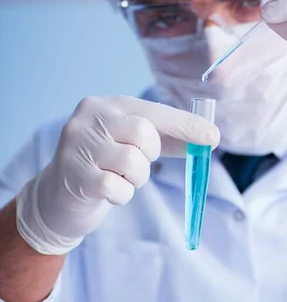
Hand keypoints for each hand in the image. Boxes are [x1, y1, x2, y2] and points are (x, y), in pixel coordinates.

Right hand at [16, 96, 219, 254]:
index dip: (186, 125)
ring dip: (136, 178)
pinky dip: (122, 195)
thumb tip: (210, 138)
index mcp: (108, 105)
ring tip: (120, 178)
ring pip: (133, 163)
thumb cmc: (106, 164)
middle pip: (144, 134)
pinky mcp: (74, 176)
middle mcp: (89, 119)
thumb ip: (170, 138)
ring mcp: (77, 146)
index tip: (213, 137)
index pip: (155, 112)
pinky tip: (108, 191)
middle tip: (138, 162)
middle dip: (150, 155)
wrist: (58, 197)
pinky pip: (118, 188)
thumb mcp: (135, 144)